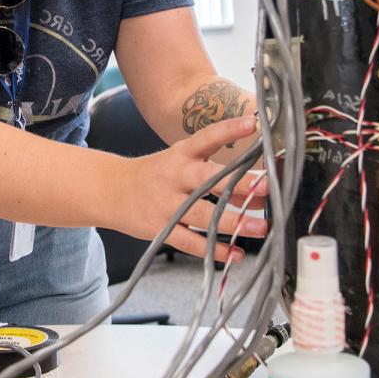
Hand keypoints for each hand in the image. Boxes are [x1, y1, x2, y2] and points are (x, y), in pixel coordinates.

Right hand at [106, 116, 269, 262]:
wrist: (111, 192)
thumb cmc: (157, 176)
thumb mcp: (180, 163)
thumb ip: (218, 174)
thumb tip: (261, 193)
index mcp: (180, 154)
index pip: (206, 138)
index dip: (229, 130)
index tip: (252, 123)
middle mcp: (174, 176)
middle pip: (209, 179)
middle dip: (239, 183)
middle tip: (267, 187)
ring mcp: (167, 204)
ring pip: (204, 214)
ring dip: (235, 222)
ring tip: (261, 228)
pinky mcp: (161, 229)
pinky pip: (191, 243)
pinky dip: (215, 251)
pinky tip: (236, 254)